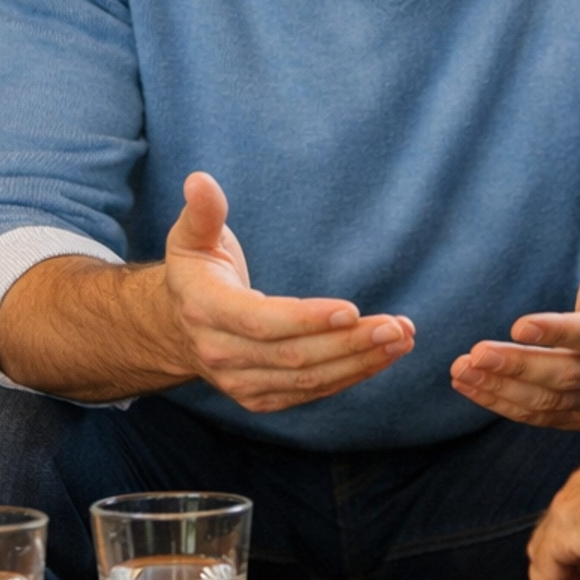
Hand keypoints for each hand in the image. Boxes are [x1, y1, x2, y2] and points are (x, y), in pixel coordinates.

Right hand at [163, 172, 413, 412]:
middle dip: (350, 342)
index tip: (352, 308)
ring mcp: (240, 383)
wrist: (178, 328)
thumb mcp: (191, 238)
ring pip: (308, 378)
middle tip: (396, 326)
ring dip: (360, 362)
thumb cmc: (196, 274)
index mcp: (206, 310)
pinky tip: (382, 357)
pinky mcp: (261, 398)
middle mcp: (220, 354)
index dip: (307, 319)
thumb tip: (199, 180)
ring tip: (401, 340)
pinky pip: (311, 391)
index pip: (262, 321)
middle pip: (294, 355)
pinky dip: (351, 376)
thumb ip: (203, 212)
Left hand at [450, 207, 579, 429]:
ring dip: (502, 388)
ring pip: (550, 401)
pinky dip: (503, 404)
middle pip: (569, 374)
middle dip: (520, 366)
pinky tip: (471, 386)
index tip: (518, 325)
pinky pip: (540, 416)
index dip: (559, 332)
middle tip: (476, 353)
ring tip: (463, 370)